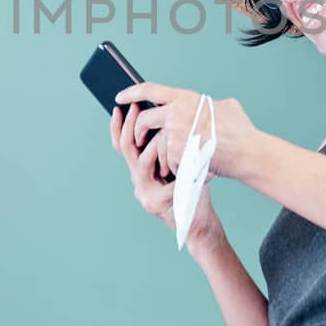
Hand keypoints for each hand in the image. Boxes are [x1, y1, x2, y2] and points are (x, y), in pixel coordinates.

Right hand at [111, 104, 219, 247]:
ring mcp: (144, 192)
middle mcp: (137, 180)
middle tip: (137, 107)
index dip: (119, 125)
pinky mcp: (157, 203)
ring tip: (172, 134)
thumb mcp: (174, 163)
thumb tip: (166, 115)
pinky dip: (189, 173)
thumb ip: (165, 147)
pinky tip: (206, 170)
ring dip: (157, 145)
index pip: (122, 144)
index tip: (121, 105)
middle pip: (127, 148)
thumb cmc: (190, 187)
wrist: (197, 221)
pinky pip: (169, 181)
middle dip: (132, 124)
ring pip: (143, 161)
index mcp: (140, 169)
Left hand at [114, 83, 262, 180]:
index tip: (120, 96)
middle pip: (144, 119)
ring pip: (156, 144)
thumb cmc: (241, 132)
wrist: (248, 152)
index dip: (132, 92)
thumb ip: (209, 105)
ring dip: (162, 156)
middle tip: (139, 138)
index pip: (150, 90)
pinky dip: (176, 167)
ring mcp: (176, 132)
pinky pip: (168, 160)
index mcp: (186, 97)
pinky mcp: (178, 152)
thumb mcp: (226, 107)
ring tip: (173, 163)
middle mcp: (177, 112)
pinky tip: (187, 168)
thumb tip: (209, 104)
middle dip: (138, 130)